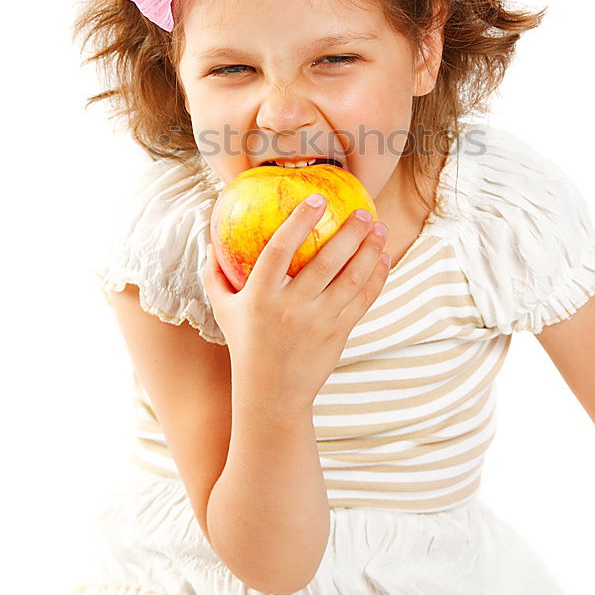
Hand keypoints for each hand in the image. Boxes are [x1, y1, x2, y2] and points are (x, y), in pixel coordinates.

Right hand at [203, 196, 390, 409]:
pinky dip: (376, 277)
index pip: (280, 250)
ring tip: (379, 228)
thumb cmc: (246, 346)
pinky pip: (363, 299)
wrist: (271, 396)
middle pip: (326, 261)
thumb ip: (216, 275)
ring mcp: (318, 322)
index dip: (299, 221)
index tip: (317, 198)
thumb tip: (211, 240)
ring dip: (370, 250)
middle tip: (363, 210)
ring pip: (351, 279)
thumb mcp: (223, 311)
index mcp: (260, 296)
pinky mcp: (338, 334)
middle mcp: (291, 308)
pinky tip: (383, 258)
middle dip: (350, 232)